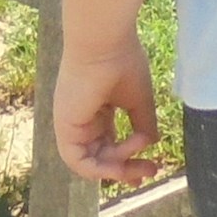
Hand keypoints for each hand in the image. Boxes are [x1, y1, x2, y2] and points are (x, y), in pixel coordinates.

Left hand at [55, 31, 163, 186]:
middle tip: (150, 172)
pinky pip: (79, 161)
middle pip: (100, 157)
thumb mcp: (138, 100)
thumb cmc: (121, 62)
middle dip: (125, 170)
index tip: (150, 166)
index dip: (126, 159)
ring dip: (117, 168)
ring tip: (142, 163)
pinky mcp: (64, 128)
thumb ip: (143, 124)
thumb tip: (151, 144)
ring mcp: (71, 124)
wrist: (104, 43)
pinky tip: (124, 160)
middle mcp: (81, 119)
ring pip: (91, 162)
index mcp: (96, 109)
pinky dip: (101, 167)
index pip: (108, 143)